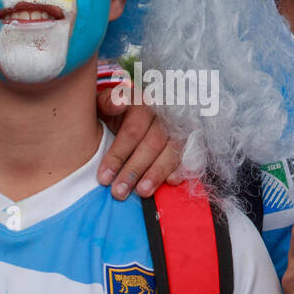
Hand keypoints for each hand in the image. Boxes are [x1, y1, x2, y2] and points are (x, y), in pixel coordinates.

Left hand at [96, 84, 183, 199]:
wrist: (131, 116)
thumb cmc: (113, 114)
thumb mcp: (104, 105)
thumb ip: (106, 102)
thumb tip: (119, 102)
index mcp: (141, 104)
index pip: (132, 131)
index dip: (118, 155)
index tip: (104, 177)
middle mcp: (162, 115)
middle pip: (152, 144)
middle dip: (134, 170)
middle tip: (119, 192)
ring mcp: (178, 128)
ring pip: (171, 151)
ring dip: (156, 173)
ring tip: (142, 192)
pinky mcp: (189, 141)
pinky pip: (190, 155)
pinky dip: (182, 169)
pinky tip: (171, 181)